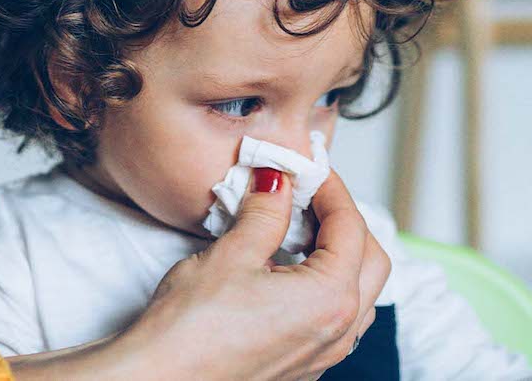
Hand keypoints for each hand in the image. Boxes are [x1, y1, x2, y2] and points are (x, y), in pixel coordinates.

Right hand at [6, 169, 389, 380]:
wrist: (161, 378)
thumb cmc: (190, 329)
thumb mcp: (230, 255)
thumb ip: (265, 213)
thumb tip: (277, 183)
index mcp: (329, 299)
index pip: (351, 227)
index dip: (332, 189)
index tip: (311, 170)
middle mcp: (337, 331)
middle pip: (370, 260)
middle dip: (346, 221)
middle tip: (312, 196)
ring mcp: (323, 354)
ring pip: (358, 292)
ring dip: (340, 255)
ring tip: (301, 231)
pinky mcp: (303, 365)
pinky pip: (335, 318)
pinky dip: (325, 285)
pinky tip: (288, 272)